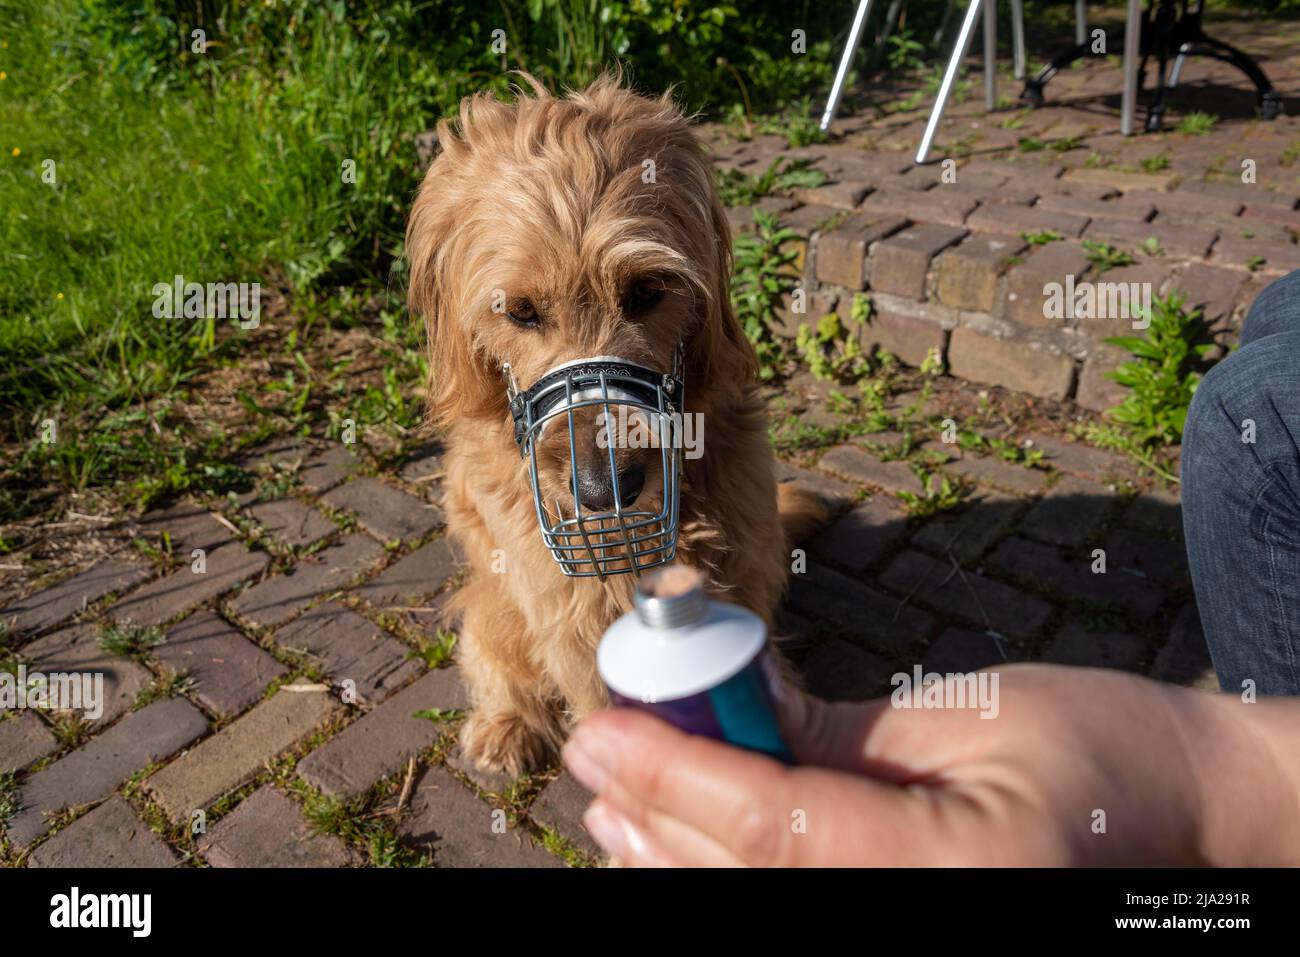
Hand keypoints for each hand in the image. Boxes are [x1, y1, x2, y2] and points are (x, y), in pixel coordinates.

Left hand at [561, 663, 1299, 865]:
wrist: (1187, 820)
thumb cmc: (1097, 750)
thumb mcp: (966, 716)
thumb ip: (832, 729)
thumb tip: (718, 702)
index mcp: (965, 871)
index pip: (776, 832)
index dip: (673, 773)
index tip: (602, 732)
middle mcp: (932, 926)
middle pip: (746, 886)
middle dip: (658, 819)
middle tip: (601, 762)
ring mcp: (922, 939)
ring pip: (755, 913)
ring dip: (673, 861)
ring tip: (619, 807)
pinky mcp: (909, 931)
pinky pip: (792, 914)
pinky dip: (729, 880)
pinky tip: (681, 846)